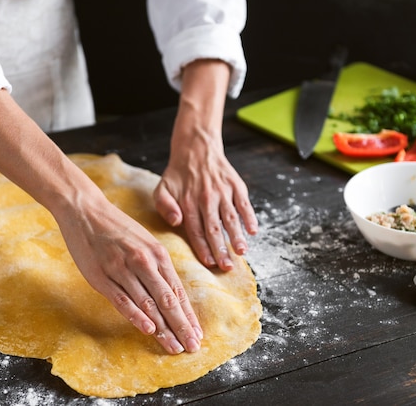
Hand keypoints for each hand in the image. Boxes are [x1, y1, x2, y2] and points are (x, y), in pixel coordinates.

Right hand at [54, 190, 203, 354]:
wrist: (86, 210)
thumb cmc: (117, 228)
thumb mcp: (144, 242)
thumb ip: (156, 267)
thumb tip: (170, 295)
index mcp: (157, 253)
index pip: (177, 291)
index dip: (188, 315)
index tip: (197, 333)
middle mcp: (144, 262)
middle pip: (167, 300)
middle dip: (182, 326)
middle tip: (192, 346)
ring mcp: (122, 269)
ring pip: (148, 303)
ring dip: (163, 328)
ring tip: (174, 346)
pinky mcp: (102, 276)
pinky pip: (123, 299)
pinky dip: (136, 316)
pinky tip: (148, 330)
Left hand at [153, 59, 257, 269]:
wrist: (197, 147)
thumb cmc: (178, 175)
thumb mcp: (162, 189)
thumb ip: (164, 206)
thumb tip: (175, 222)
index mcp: (187, 202)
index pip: (195, 230)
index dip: (203, 247)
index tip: (210, 263)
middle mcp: (206, 198)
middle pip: (214, 228)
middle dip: (221, 249)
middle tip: (227, 267)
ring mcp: (222, 191)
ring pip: (230, 217)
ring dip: (237, 236)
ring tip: (242, 252)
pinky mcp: (235, 185)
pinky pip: (244, 203)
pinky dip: (249, 217)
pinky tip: (253, 231)